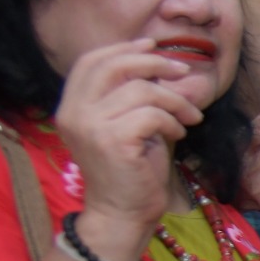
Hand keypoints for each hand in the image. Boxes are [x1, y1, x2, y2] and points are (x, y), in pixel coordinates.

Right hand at [55, 41, 201, 258]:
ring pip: (141, 90)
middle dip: (153, 63)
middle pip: (113, 66)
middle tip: (182, 72)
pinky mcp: (113, 141)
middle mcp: (74, 113)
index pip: (90, 62)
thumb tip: (165, 65)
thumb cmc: (132, 171)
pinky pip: (151, 115)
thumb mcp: (131, 125)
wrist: (122, 214)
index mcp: (72, 107)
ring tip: (187, 118)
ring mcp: (90, 126)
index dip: (123, 49)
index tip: (152, 47)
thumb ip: (138, 97)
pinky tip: (178, 134)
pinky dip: (172, 121)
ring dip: (174, 101)